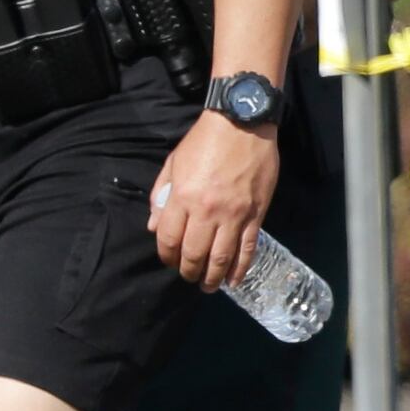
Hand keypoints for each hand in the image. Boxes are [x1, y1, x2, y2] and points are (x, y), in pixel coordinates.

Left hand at [149, 115, 279, 290]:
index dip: (166, 255)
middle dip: (188, 271)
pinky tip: (233, 280)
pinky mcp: (256, 215)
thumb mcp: (172, 164)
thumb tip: (153, 226)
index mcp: (183, 198)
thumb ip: (160, 196)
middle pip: (194, 253)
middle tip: (188, 277)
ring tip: (207, 287)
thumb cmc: (203, 142)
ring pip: (221, 257)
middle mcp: (207, 211)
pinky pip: (248, 248)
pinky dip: (240, 268)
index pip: (168, 238)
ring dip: (212, 277)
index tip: (168, 261)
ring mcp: (234, 215)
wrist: (242, 123)